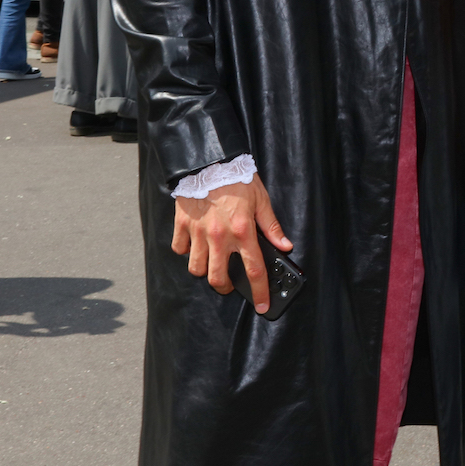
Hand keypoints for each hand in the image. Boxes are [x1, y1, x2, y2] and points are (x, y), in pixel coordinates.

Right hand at [172, 176, 292, 310]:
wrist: (209, 160)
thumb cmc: (237, 178)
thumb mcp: (261, 200)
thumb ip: (271, 226)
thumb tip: (285, 246)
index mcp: (242, 231)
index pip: (254, 269)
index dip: (260, 292)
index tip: (263, 305)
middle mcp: (219, 236)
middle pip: (217, 279)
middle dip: (225, 287)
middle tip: (229, 283)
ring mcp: (198, 232)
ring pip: (196, 268)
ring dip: (204, 271)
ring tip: (211, 263)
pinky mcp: (182, 225)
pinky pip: (180, 249)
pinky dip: (186, 251)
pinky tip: (195, 245)